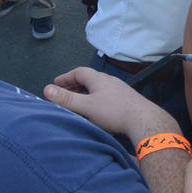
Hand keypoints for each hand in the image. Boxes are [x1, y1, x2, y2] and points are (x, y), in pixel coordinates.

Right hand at [44, 67, 177, 143]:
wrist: (144, 120)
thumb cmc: (115, 112)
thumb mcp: (87, 106)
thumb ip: (67, 99)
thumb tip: (47, 90)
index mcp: (99, 79)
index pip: (79, 72)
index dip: (65, 77)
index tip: (55, 84)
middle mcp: (110, 81)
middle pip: (89, 79)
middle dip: (75, 86)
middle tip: (64, 94)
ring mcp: (119, 90)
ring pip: (98, 89)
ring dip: (86, 94)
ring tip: (78, 103)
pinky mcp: (126, 101)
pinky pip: (107, 97)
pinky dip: (96, 100)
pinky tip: (96, 112)